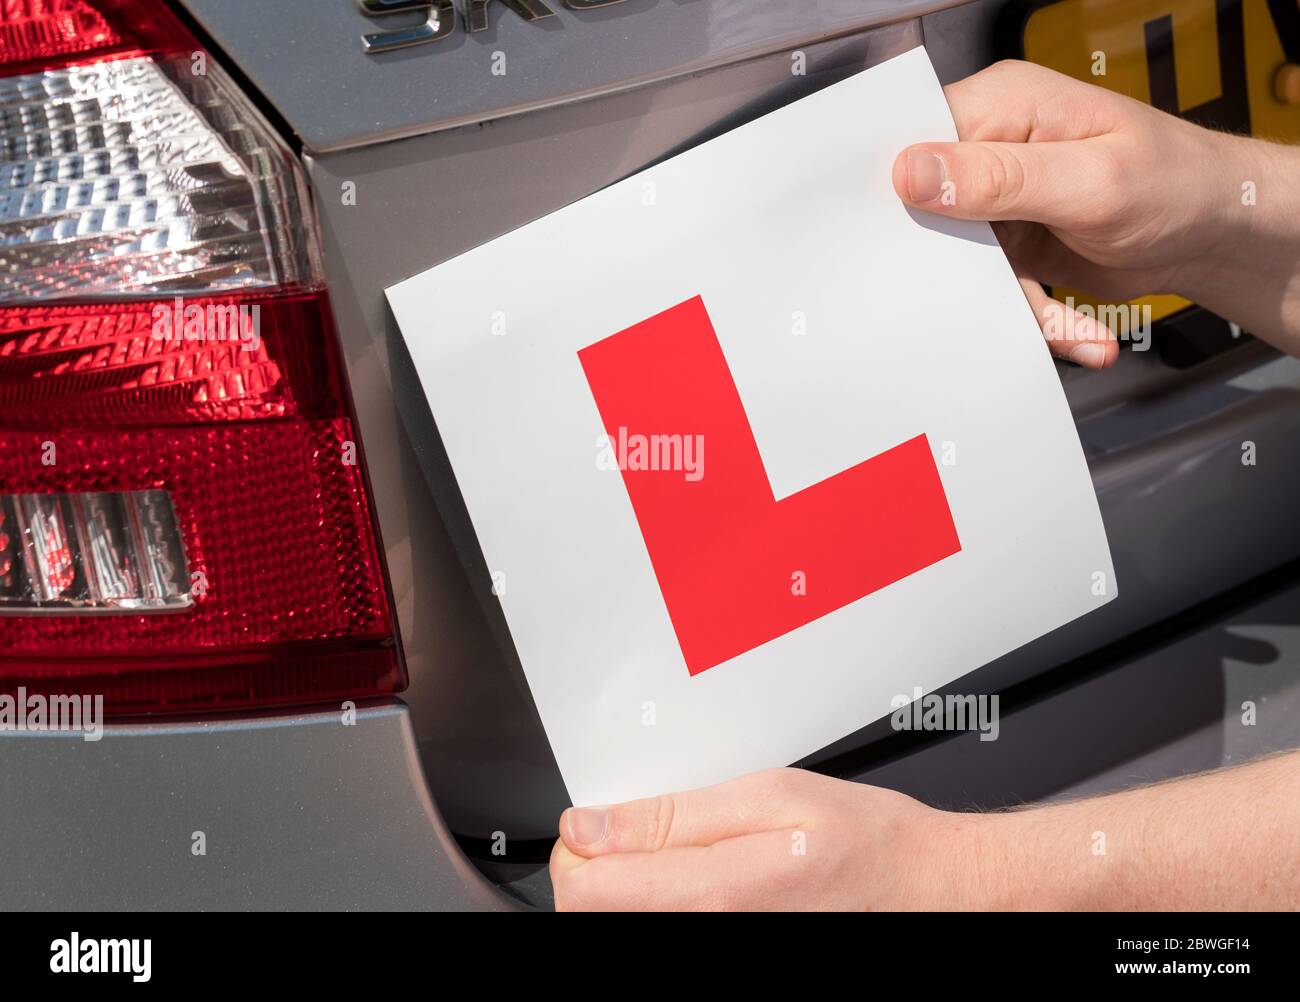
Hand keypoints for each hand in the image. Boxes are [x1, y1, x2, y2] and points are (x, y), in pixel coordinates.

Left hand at [549, 768, 974, 910]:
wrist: (917, 887)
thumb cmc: (859, 840)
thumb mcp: (766, 796)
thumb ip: (670, 817)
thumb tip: (590, 827)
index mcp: (713, 896)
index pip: (582, 891)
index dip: (578, 849)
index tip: (599, 822)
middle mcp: (707, 937)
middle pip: (593, 912)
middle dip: (600, 865)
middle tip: (639, 830)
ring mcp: (719, 951)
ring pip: (624, 922)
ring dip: (631, 883)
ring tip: (680, 851)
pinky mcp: (728, 951)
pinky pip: (662, 927)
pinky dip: (662, 897)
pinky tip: (696, 875)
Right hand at [893, 60, 1298, 365]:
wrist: (1217, 232)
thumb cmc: (1177, 183)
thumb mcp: (1088, 181)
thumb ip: (999, 178)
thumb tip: (912, 172)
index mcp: (1004, 107)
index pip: (917, 137)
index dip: (897, 189)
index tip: (900, 238)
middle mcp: (994, 151)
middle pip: (928, 211)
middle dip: (954, 266)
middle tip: (989, 292)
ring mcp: (1000, 202)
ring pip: (962, 264)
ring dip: (1011, 306)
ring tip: (1064, 326)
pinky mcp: (1011, 245)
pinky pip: (995, 290)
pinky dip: (1034, 319)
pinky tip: (1077, 330)